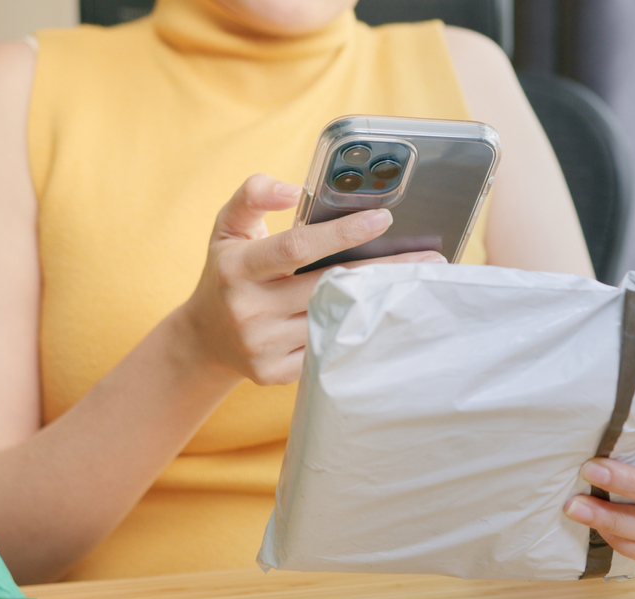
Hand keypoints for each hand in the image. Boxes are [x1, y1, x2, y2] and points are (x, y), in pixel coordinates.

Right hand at [175, 173, 443, 386]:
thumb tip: (291, 189)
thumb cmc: (226, 273)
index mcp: (238, 267)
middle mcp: (249, 308)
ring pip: (335, 320)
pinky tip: (387, 320)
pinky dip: (358, 333)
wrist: (204, 339)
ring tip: (417, 286)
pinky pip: (329, 349)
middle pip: (330, 286)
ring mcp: (263, 345)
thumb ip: (253, 195)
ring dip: (378, 303)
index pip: (296, 247)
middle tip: (430, 258)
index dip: (342, 233)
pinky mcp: (276, 373)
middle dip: (383, 270)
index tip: (383, 219)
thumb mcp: (227, 227)